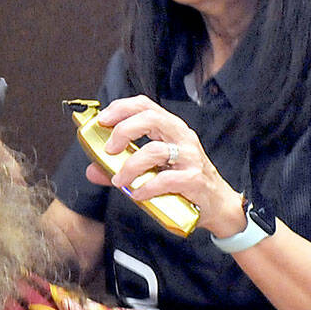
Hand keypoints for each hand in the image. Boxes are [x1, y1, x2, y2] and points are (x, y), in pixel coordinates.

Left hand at [83, 95, 245, 237]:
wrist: (217, 204)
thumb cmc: (184, 181)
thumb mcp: (153, 169)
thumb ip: (122, 167)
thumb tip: (93, 170)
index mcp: (171, 129)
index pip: (145, 105)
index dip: (121, 108)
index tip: (102, 120)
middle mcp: (182, 137)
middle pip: (151, 118)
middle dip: (124, 130)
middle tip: (109, 149)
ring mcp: (189, 157)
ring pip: (155, 150)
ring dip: (130, 166)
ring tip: (119, 181)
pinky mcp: (194, 179)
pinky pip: (165, 180)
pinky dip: (146, 187)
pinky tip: (137, 194)